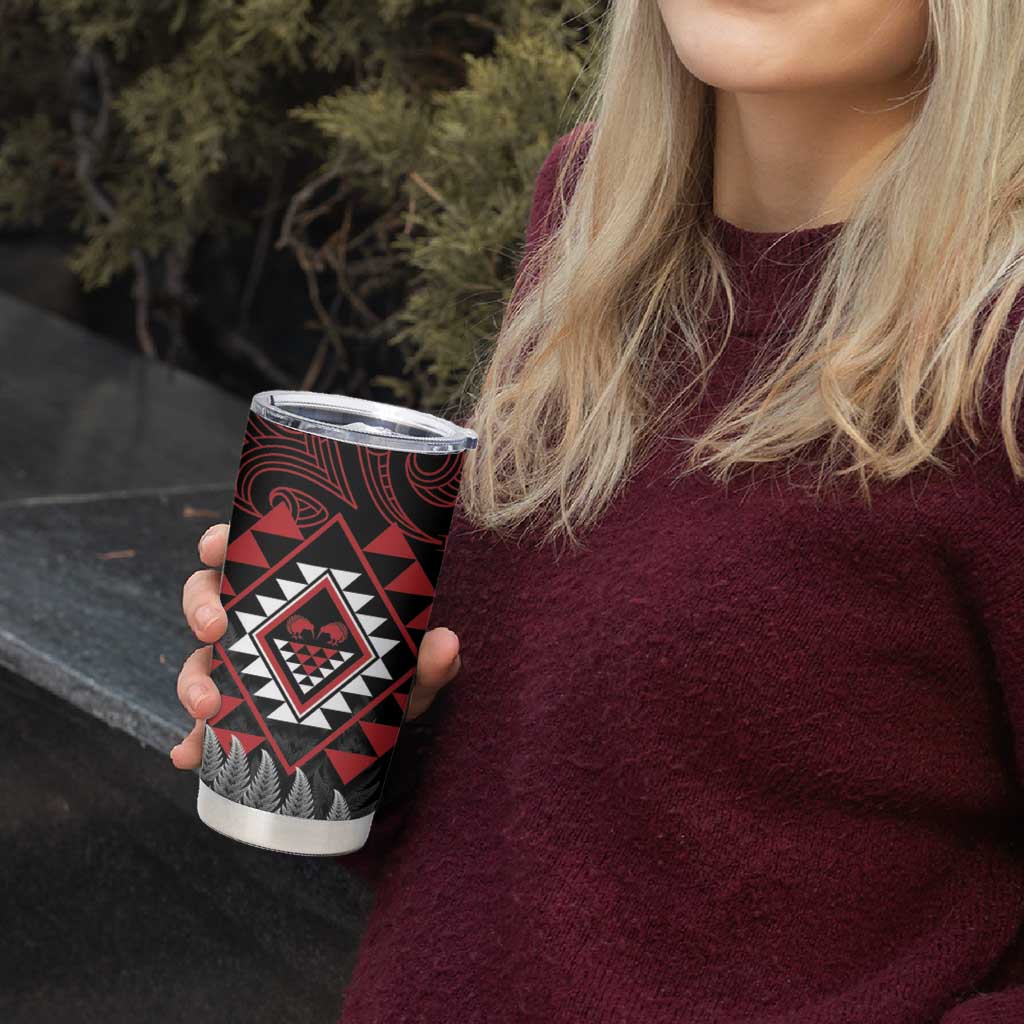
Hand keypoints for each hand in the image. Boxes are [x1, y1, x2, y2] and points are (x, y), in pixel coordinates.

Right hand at [169, 522, 460, 768]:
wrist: (382, 723)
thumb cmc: (389, 671)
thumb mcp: (408, 665)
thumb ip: (426, 657)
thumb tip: (446, 644)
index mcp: (290, 588)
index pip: (246, 551)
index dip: (221, 542)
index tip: (217, 546)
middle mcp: (257, 621)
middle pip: (206, 598)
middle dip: (201, 609)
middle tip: (216, 629)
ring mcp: (241, 667)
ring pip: (198, 659)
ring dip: (192, 680)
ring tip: (207, 707)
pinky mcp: (236, 715)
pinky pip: (202, 726)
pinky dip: (190, 741)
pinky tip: (187, 756)